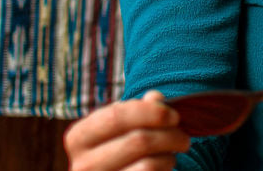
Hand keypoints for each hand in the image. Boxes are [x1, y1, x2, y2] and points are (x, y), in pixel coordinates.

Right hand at [64, 90, 190, 170]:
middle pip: (138, 141)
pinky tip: (166, 163)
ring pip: (148, 164)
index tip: (174, 115)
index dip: (150, 112)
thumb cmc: (118, 146)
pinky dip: (165, 167)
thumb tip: (155, 98)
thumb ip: (138, 109)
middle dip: (169, 135)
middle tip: (183, 137)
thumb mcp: (121, 126)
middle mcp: (83, 164)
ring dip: (169, 155)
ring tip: (174, 151)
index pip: (117, 116)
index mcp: (78, 137)